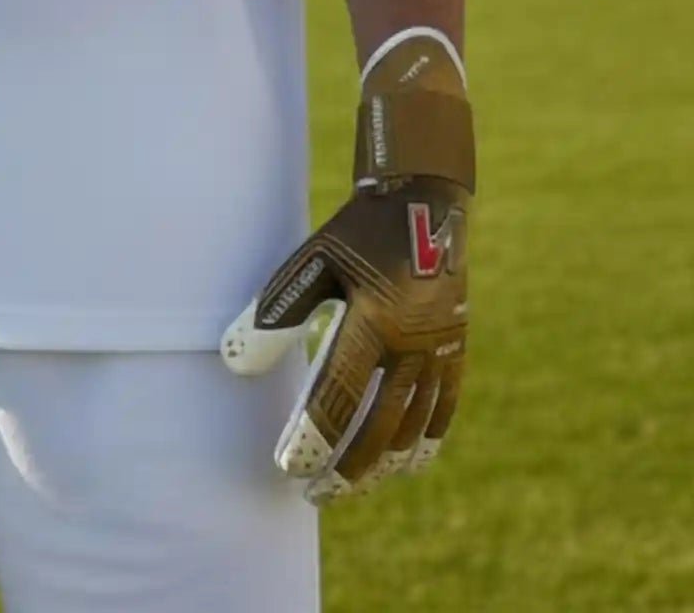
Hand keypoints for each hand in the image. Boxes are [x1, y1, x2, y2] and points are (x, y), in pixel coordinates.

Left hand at [221, 28, 471, 502]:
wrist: (425, 200)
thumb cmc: (356, 230)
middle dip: (344, 467)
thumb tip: (236, 365)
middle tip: (314, 494)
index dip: (312, 439)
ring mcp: (441, 349)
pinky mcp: (457, 348)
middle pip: (377, 425)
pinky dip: (425, 441)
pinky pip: (445, 408)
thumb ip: (275, 311)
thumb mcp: (311, 259)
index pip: (337, 397)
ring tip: (353, 486)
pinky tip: (404, 464)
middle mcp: (413, 342)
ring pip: (413, 425)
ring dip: (382, 463)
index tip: (288, 468)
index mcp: (374, 319)